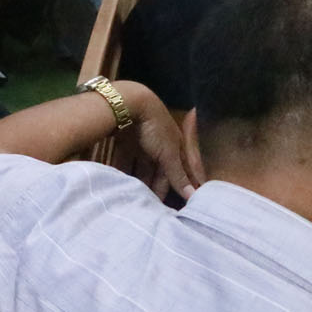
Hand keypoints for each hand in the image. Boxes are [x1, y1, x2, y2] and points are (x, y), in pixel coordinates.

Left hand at [121, 86, 205, 201]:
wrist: (127, 103)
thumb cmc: (155, 128)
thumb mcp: (168, 153)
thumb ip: (178, 175)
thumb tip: (193, 196)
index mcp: (174, 147)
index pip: (176, 172)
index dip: (173, 188)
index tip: (168, 208)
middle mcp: (159, 145)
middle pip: (157, 172)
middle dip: (153, 187)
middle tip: (148, 206)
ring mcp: (140, 143)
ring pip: (140, 168)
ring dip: (137, 182)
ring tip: (133, 200)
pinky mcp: (123, 141)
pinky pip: (124, 161)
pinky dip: (122, 172)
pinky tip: (118, 185)